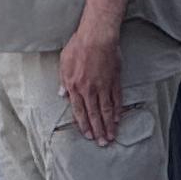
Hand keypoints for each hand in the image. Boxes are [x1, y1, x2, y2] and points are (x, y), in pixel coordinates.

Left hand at [59, 20, 122, 144]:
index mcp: (75, 87)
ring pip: (106, 110)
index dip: (84, 125)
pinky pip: (116, 99)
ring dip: (109, 125)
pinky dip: (117, 110)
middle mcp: (89, 90)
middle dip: (98, 131)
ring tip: (111, 136)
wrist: (97, 36)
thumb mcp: (64, 63)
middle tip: (102, 143)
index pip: (79, 111)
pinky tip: (118, 119)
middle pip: (94, 114)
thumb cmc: (78, 46)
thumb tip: (62, 94)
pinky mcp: (114, 80)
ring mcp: (103, 86)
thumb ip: (63, 81)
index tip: (88, 135)